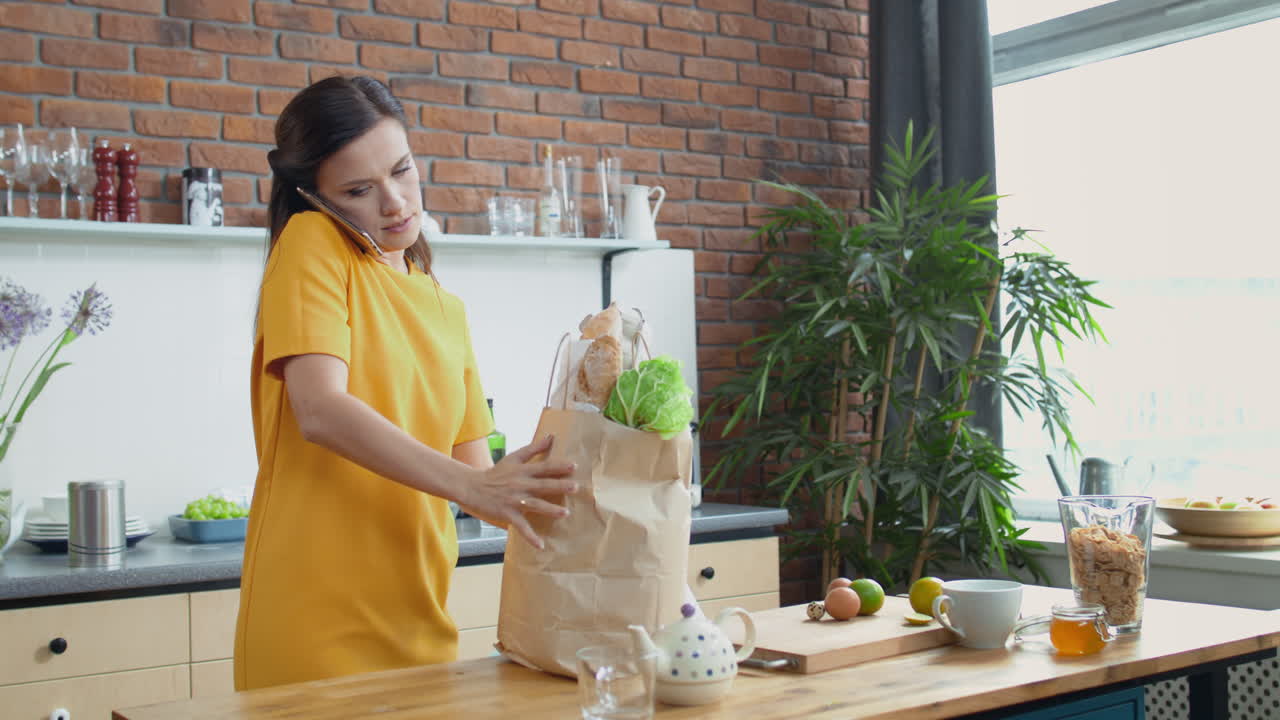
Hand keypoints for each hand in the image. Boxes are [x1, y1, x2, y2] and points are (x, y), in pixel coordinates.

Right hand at [458, 434, 576, 548]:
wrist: (472, 487)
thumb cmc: (496, 473)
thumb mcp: (514, 457)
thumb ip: (533, 448)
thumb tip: (551, 436)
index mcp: (522, 470)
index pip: (543, 467)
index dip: (558, 466)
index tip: (574, 466)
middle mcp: (519, 484)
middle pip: (542, 485)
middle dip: (558, 486)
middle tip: (575, 487)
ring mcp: (513, 500)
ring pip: (534, 505)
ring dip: (550, 510)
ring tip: (565, 513)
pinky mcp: (507, 514)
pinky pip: (520, 527)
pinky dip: (530, 537)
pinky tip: (540, 545)